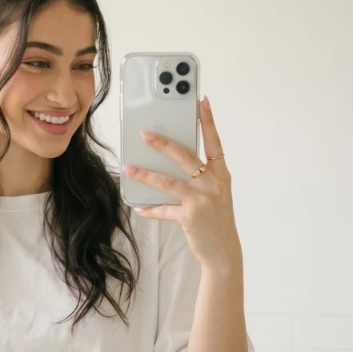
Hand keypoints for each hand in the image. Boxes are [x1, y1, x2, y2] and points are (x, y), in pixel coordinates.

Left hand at [122, 97, 242, 271]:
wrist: (223, 250)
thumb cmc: (216, 217)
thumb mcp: (215, 192)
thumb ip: (199, 175)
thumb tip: (170, 159)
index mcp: (221, 173)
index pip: (214, 142)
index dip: (208, 121)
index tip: (201, 101)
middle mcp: (213, 183)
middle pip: (186, 157)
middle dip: (164, 144)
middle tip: (145, 134)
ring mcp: (202, 200)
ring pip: (169, 182)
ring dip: (146, 174)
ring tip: (128, 167)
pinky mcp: (190, 217)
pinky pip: (164, 209)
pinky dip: (150, 209)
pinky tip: (138, 207)